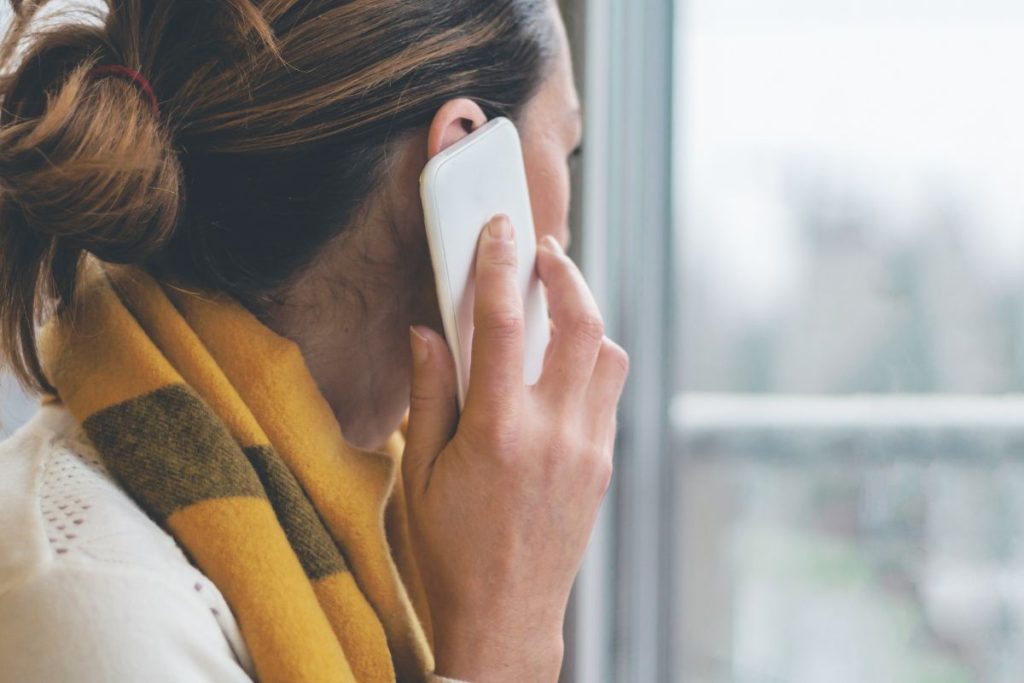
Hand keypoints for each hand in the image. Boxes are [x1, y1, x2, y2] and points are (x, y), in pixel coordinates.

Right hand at [403, 214, 628, 682]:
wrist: (506, 619)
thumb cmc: (450, 551)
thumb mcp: (418, 474)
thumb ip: (428, 394)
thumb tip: (427, 331)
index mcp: (496, 432)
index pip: (501, 326)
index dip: (499, 266)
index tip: (499, 229)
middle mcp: (553, 434)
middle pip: (580, 325)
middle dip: (566, 274)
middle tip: (546, 251)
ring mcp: (587, 450)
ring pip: (608, 355)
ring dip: (586, 318)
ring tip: (557, 307)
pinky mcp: (602, 466)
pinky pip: (608, 394)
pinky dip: (590, 363)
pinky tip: (559, 368)